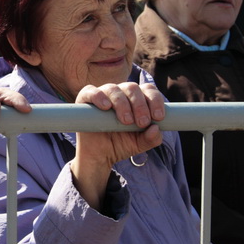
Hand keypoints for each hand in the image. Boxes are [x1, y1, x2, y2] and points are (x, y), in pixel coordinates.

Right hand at [70, 82, 163, 207]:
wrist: (99, 156)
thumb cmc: (121, 144)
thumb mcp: (140, 144)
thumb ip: (152, 138)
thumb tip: (156, 129)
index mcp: (135, 99)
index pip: (147, 90)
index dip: (155, 100)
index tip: (158, 117)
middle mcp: (120, 93)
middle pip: (132, 87)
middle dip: (140, 105)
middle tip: (142, 122)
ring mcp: (102, 94)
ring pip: (114, 89)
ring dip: (122, 104)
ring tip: (126, 121)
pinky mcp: (85, 99)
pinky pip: (91, 91)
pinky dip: (99, 96)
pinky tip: (106, 107)